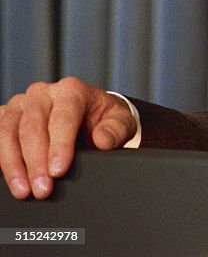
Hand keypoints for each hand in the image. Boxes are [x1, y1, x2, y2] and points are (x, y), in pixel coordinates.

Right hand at [0, 77, 136, 198]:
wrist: (87, 112)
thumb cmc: (102, 118)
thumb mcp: (119, 122)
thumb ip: (116, 130)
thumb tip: (103, 140)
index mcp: (71, 91)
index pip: (63, 118)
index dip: (59, 145)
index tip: (58, 171)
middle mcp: (42, 93)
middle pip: (32, 127)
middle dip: (36, 162)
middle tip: (42, 190)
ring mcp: (20, 104)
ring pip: (8, 132)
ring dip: (13, 165)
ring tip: (23, 191)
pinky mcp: (5, 117)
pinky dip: (0, 157)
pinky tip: (7, 177)